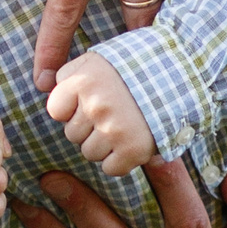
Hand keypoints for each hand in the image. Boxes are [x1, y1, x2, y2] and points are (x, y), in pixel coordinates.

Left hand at [44, 54, 156, 177]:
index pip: (55, 110)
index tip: (91, 102)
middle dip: (89, 128)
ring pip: (89, 153)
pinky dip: (122, 161)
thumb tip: (43, 85)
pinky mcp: (133, 150)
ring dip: (104, 145)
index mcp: (83, 80)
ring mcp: (114, 129)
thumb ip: (69, 73)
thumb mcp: (98, 59)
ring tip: (124, 126)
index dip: (71, 109)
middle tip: (114, 113)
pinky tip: (133, 142)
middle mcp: (96, 104)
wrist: (184, 76)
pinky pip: (111, 168)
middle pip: (72, 134)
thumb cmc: (136, 68)